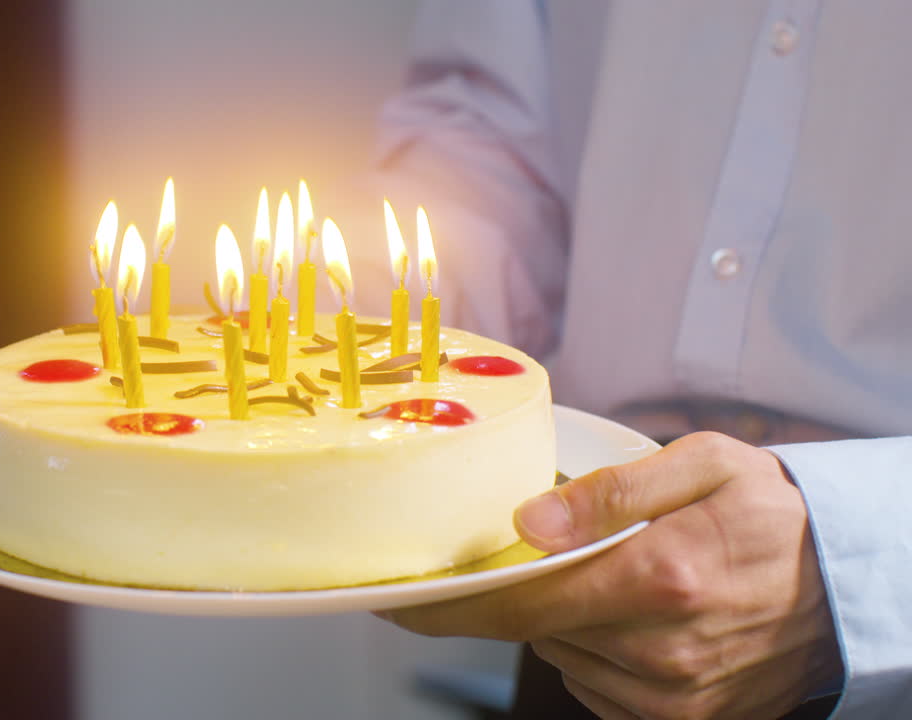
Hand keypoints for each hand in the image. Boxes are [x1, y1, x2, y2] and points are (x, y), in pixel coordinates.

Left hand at [382, 432, 841, 718]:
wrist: (853, 583)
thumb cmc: (773, 514)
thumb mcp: (702, 464)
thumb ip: (610, 492)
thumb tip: (527, 524)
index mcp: (657, 579)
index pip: (518, 603)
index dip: (448, 606)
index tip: (397, 600)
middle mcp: (660, 651)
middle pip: (534, 630)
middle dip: (518, 591)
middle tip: (537, 551)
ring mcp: (673, 696)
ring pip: (564, 657)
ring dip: (564, 620)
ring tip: (615, 577)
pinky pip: (599, 688)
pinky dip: (595, 652)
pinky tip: (633, 617)